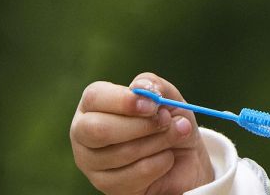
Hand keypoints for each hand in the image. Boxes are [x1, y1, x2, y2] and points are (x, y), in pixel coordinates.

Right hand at [71, 72, 215, 194]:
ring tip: (174, 136)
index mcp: (93, 104)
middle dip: (141, 126)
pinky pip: (135, 175)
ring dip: (159, 142)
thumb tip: (140, 88)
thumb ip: (153, 85)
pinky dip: (160, 163)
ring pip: (122, 153)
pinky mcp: (105, 185)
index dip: (124, 101)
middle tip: (166, 121)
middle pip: (99, 129)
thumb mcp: (167, 97)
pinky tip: (166, 158)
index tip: (152, 105)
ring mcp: (90, 162)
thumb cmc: (169, 121)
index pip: (94, 98)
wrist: (186, 157)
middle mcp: (83, 132)